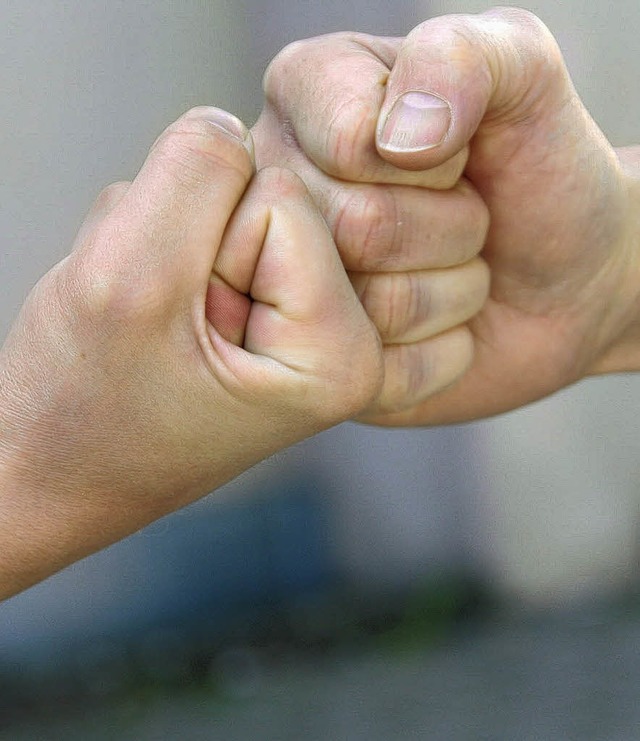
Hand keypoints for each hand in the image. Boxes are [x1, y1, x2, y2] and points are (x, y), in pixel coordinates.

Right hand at [0, 107, 381, 596]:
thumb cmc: (84, 408)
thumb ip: (195, 172)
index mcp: (342, 353)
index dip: (196, 244)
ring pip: (235, 208)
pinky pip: (216, 230)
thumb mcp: (131, 279)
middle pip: (271, 196)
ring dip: (168, 254)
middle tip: (157, 328)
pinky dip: (165, 263)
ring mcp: (310, 326)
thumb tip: (232, 120)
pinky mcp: (270, 313)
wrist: (52, 470)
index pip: (281, 198)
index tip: (171, 324)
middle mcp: (349, 340)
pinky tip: (157, 328)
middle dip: (187, 244)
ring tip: (154, 335)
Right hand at [253, 8, 639, 425]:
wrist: (569, 278)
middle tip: (466, 218)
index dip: (433, 161)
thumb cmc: (539, 169)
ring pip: (369, 305)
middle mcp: (280, 189)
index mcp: (307, 95)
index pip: (349, 142)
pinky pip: (374, 370)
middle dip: (448, 228)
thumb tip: (394, 135)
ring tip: (453, 264)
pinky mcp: (318, 356)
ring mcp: (292, 279)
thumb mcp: (526, 76)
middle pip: (356, 228)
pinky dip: (437, 351)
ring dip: (448, 290)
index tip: (458, 154)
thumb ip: (461, 56)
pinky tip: (438, 320)